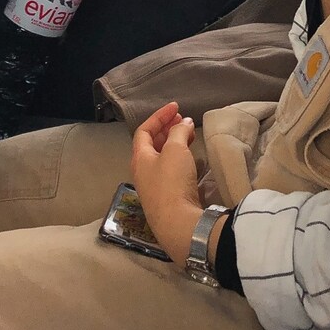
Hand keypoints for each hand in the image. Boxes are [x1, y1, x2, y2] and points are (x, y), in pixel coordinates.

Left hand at [130, 101, 202, 266]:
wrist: (178, 223)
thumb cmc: (172, 181)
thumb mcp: (175, 150)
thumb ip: (178, 132)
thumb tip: (184, 123)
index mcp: (139, 158)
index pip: (144, 131)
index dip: (159, 116)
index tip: (176, 107)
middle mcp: (142, 171)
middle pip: (152, 144)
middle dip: (167, 128)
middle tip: (182, 119)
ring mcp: (153, 186)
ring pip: (162, 157)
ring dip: (174, 142)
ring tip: (189, 134)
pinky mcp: (166, 197)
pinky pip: (170, 170)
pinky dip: (179, 157)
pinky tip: (191, 157)